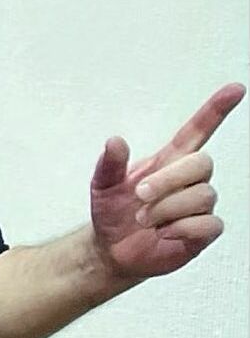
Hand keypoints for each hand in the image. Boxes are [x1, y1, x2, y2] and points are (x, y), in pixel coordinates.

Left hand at [89, 83, 244, 280]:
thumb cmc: (112, 211)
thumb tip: (115, 141)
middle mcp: (187, 180)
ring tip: (145, 219)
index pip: (198, 130)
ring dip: (167, 209)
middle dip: (168, 180)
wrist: (111, 248)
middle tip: (141, 195)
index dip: (216, 110)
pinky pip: (208, 223)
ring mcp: (198, 205)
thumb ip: (109, 163)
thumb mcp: (102, 185)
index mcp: (167, 161)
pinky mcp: (203, 231)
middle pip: (202, 163)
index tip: (235, 89)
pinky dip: (181, 229)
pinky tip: (164, 233)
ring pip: (203, 195)